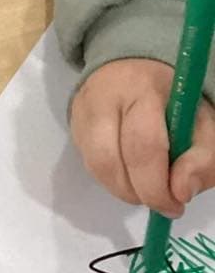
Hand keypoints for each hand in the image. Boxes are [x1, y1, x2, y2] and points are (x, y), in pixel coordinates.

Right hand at [71, 59, 214, 216]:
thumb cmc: (172, 101)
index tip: (176, 203)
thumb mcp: (202, 124)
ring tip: (147, 186)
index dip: (157, 184)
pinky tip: (130, 171)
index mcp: (142, 89)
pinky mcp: (72, 124)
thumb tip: (180, 191)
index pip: (142, 145)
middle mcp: (103, 97)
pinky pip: (89, 165)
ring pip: (96, 167)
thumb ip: (203, 160)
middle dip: (139, 192)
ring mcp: (81, 111)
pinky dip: (112, 179)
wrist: (131, 69)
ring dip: (124, 189)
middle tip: (162, 203)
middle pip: (109, 159)